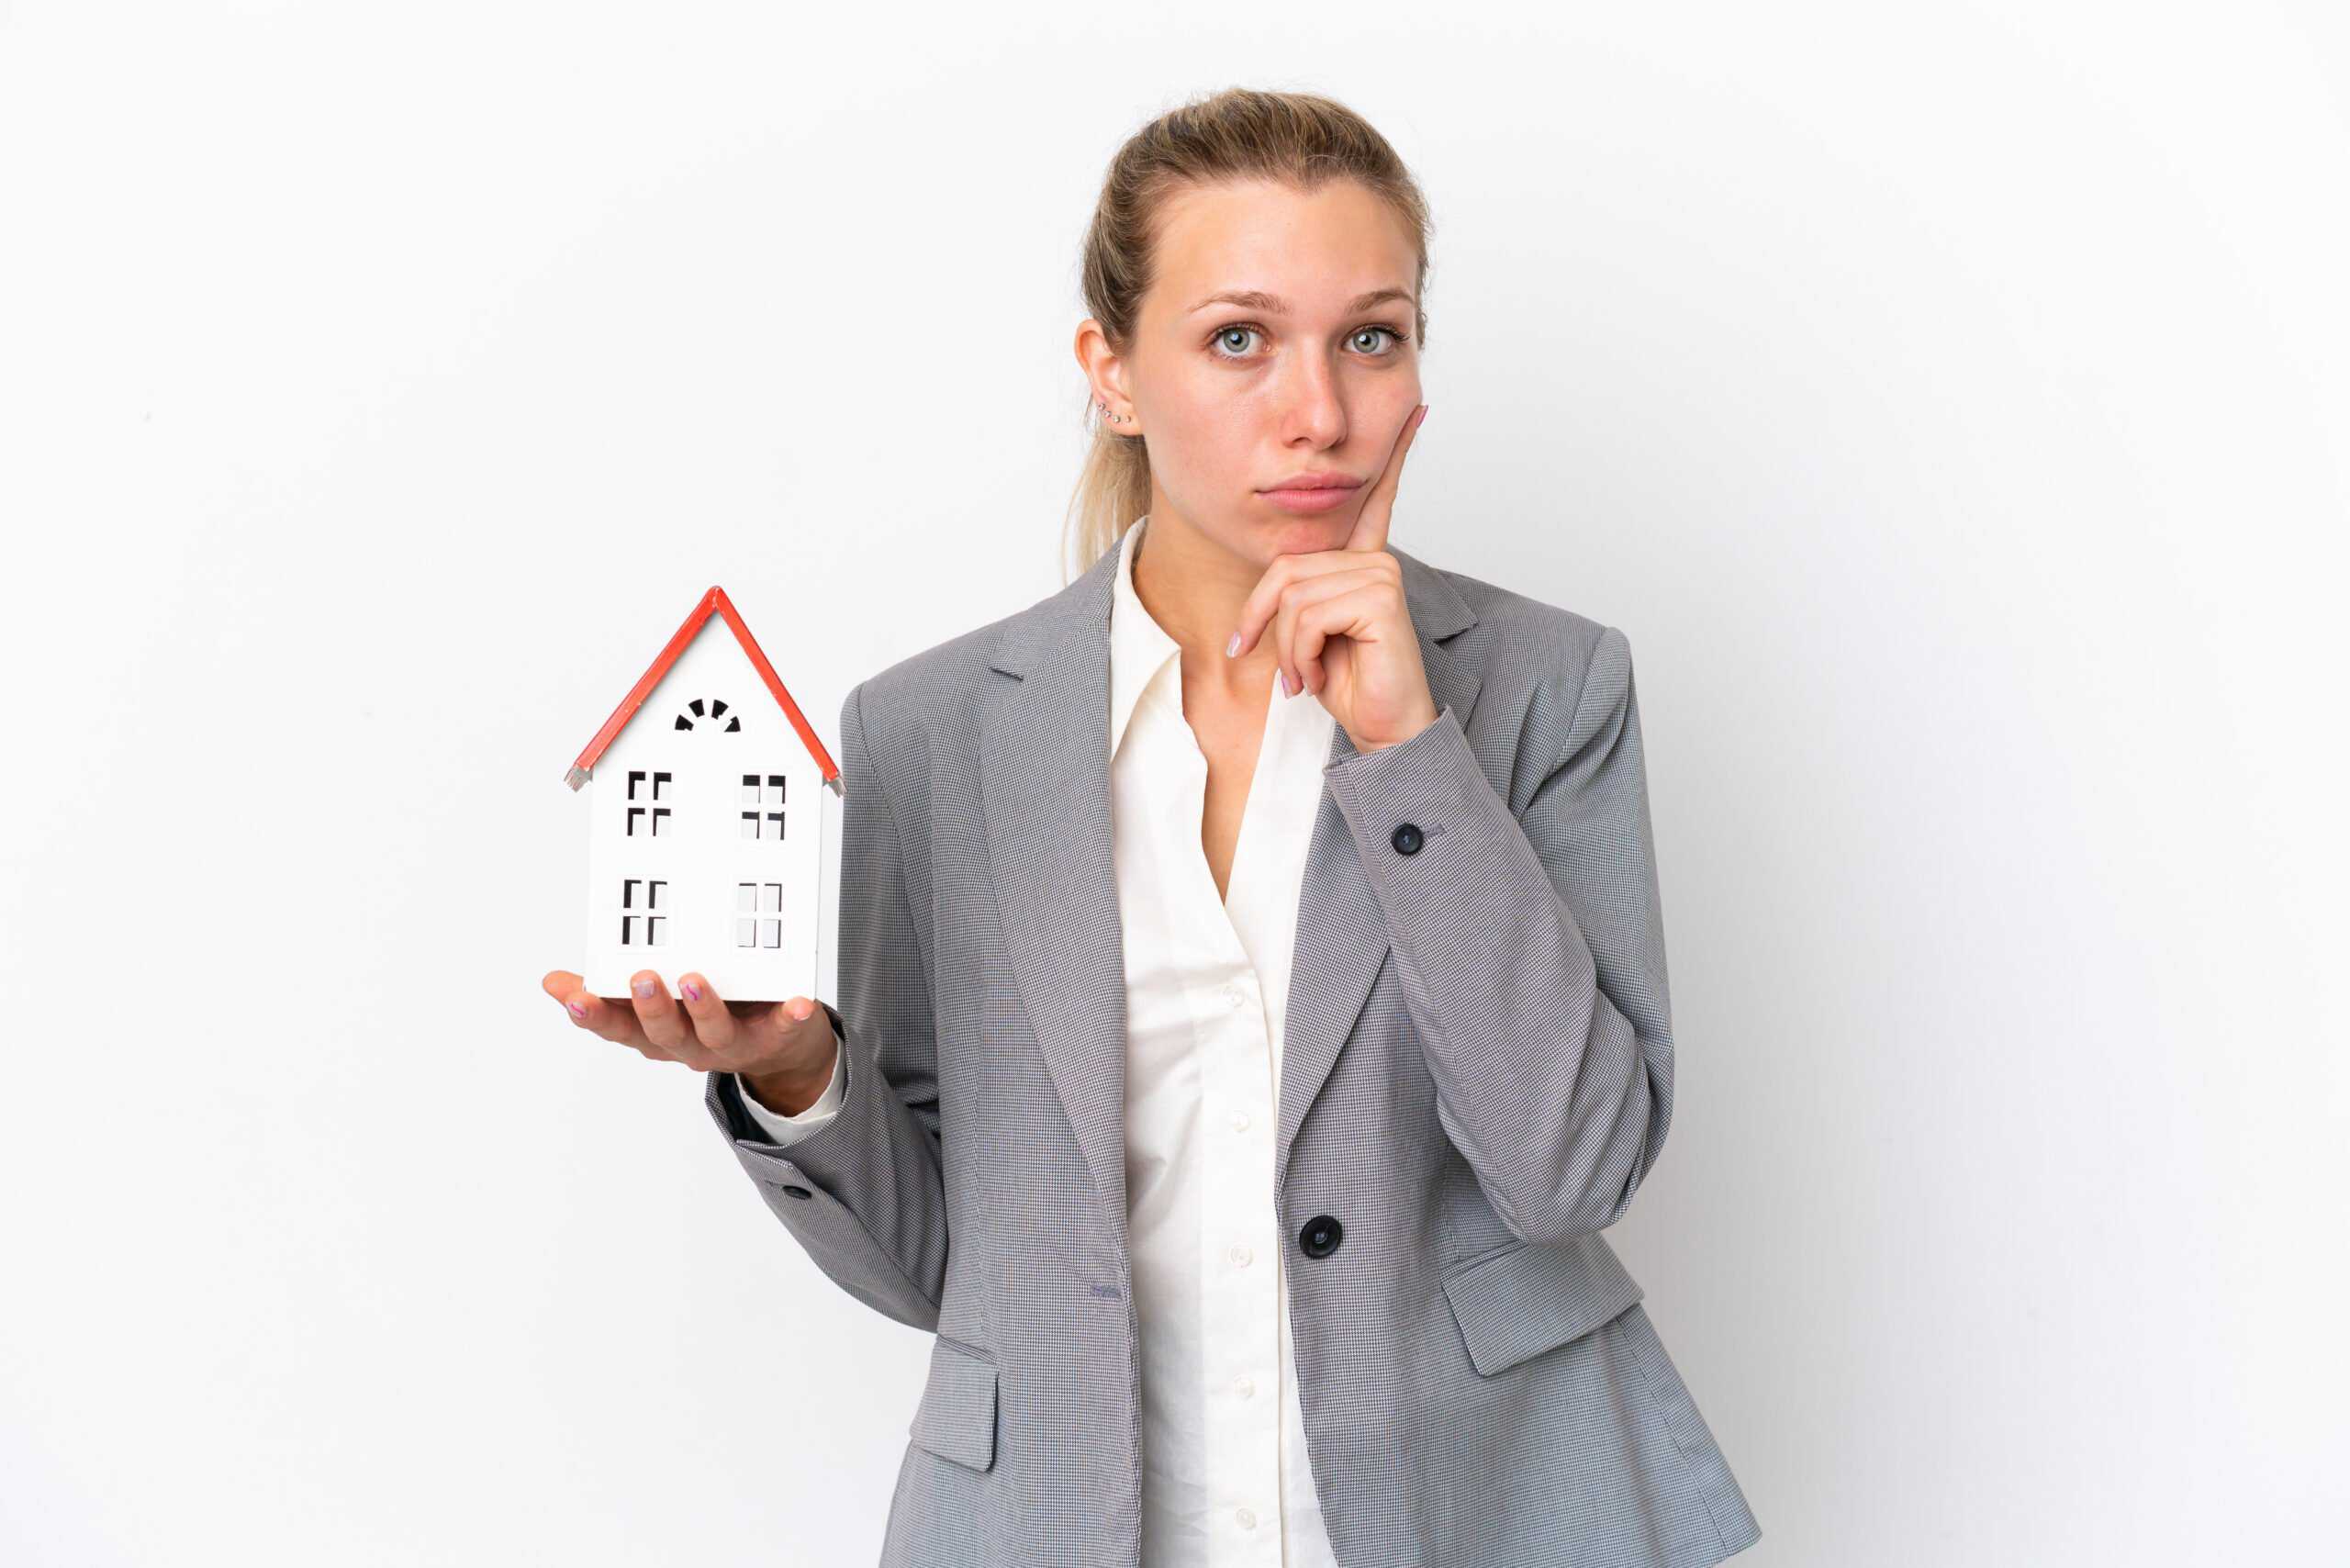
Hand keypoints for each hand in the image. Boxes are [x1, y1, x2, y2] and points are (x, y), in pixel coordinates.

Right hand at [541, 968, 838, 1097]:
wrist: (778, 1049)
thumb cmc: (710, 1012)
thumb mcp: (654, 1006)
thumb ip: (608, 990)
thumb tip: (553, 983)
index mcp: (658, 1034)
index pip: (618, 1029)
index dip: (594, 1017)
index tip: (575, 997)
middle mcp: (691, 1045)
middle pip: (665, 1035)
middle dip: (651, 1008)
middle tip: (641, 978)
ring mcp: (733, 1044)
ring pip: (714, 1034)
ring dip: (703, 1008)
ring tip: (692, 980)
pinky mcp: (776, 1036)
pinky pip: (784, 1028)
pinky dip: (790, 1016)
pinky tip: (799, 1002)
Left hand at [1228, 403, 1437, 753]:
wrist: (1384, 732)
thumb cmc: (1350, 687)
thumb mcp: (1306, 636)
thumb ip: (1295, 598)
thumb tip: (1276, 581)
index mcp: (1364, 562)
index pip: (1374, 499)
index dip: (1394, 456)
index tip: (1417, 410)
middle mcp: (1376, 560)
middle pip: (1286, 567)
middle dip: (1267, 622)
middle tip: (1288, 671)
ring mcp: (1381, 574)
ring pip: (1292, 595)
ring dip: (1287, 649)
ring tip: (1310, 676)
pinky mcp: (1380, 597)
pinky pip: (1307, 614)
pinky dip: (1300, 655)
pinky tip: (1321, 677)